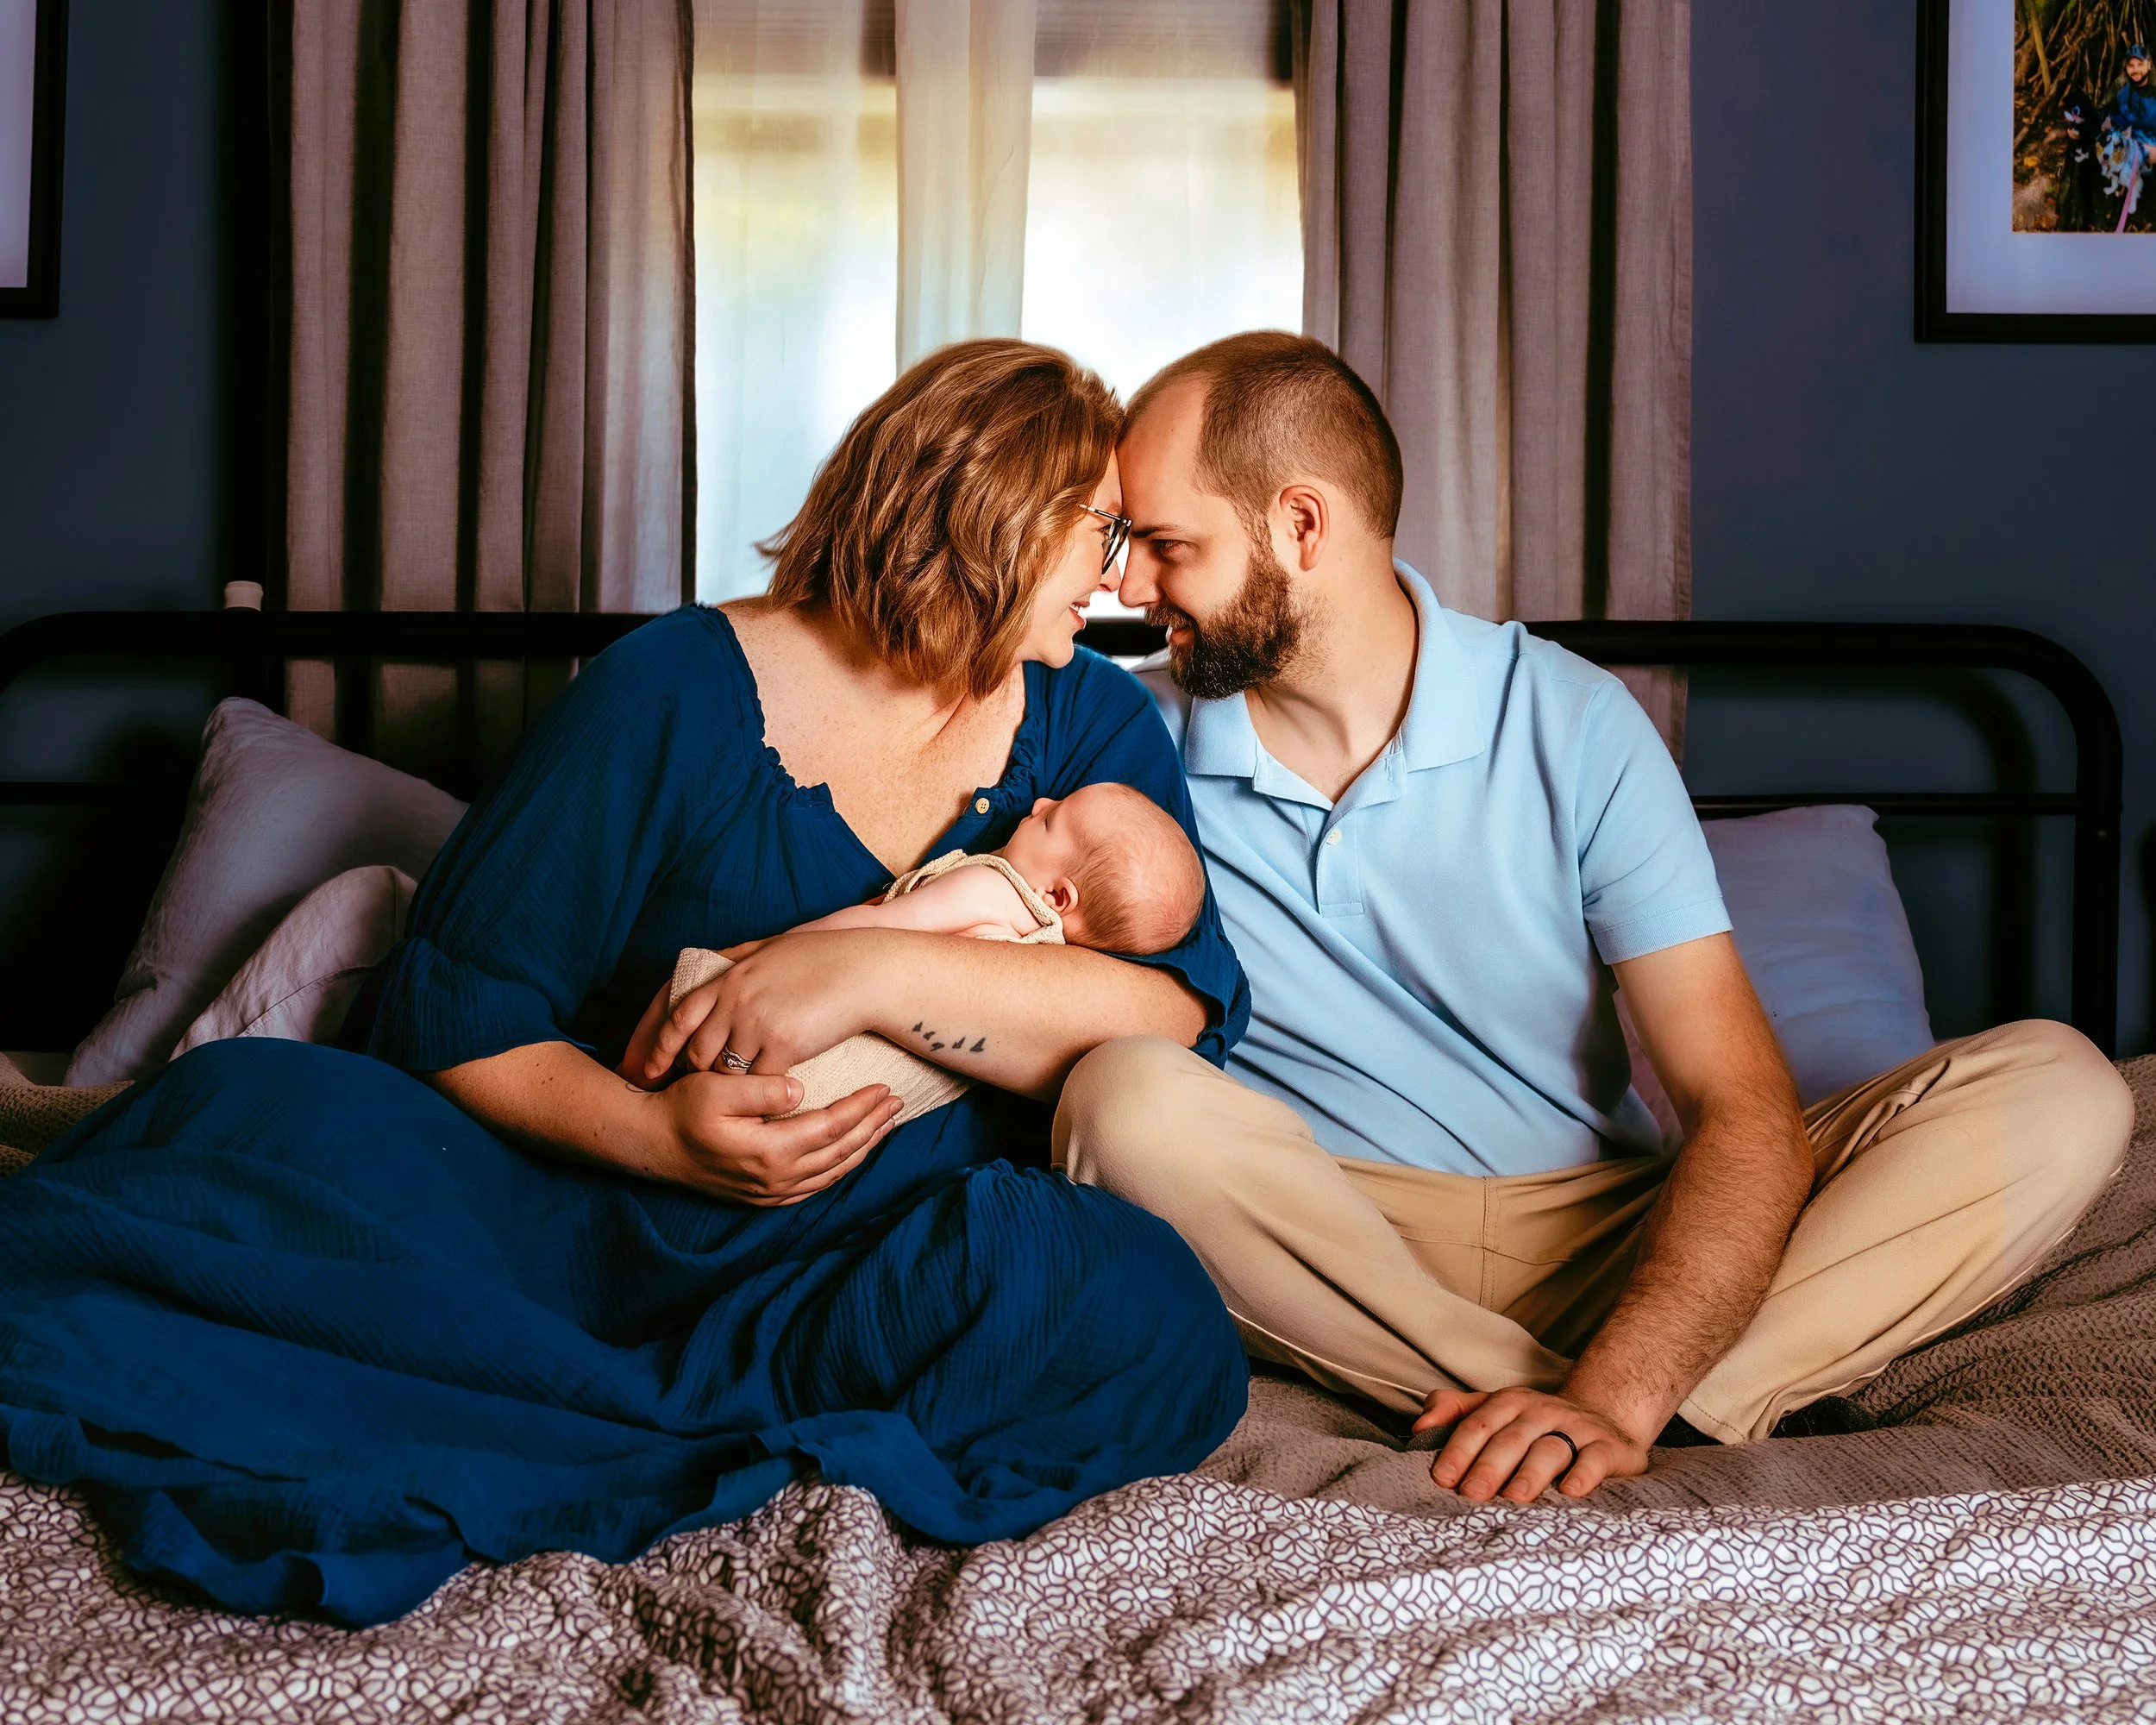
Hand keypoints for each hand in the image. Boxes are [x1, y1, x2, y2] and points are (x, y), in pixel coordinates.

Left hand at [624, 931, 889, 1087]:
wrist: (865, 971)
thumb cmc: (825, 957)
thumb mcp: (771, 947)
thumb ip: (738, 958)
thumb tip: (717, 962)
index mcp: (729, 977)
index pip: (678, 1016)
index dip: (658, 1046)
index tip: (647, 1070)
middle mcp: (735, 1000)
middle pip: (697, 1051)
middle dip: (693, 1075)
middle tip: (692, 1095)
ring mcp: (757, 1023)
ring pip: (726, 1071)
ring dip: (726, 1091)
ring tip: (727, 1107)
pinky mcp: (783, 1045)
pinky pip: (759, 1083)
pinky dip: (759, 1098)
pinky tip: (763, 1109)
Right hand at [656, 1069, 901, 1204]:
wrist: (652, 1144)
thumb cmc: (681, 1110)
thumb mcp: (715, 1089)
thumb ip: (759, 1089)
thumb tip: (799, 1089)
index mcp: (770, 1151)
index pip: (832, 1127)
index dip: (862, 1108)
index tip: (884, 1087)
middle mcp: (776, 1179)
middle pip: (841, 1152)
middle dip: (873, 1126)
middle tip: (897, 1103)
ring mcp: (771, 1192)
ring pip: (833, 1172)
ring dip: (863, 1148)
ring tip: (884, 1125)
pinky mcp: (764, 1196)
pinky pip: (816, 1185)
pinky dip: (840, 1166)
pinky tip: (851, 1152)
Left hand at [1412, 1385, 1651, 1502]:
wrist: (1604, 1417)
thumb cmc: (1535, 1424)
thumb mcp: (1495, 1410)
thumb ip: (1454, 1412)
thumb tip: (1417, 1427)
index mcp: (1510, 1403)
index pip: (1478, 1424)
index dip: (1459, 1450)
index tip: (1442, 1478)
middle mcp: (1542, 1411)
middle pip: (1510, 1439)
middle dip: (1489, 1466)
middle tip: (1472, 1494)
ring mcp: (1577, 1428)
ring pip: (1550, 1448)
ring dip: (1531, 1473)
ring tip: (1516, 1497)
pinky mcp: (1609, 1447)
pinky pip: (1595, 1459)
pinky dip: (1584, 1474)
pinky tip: (1570, 1491)